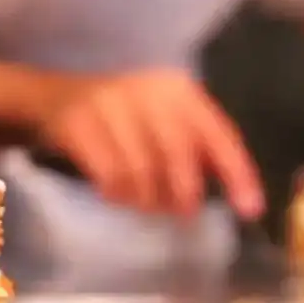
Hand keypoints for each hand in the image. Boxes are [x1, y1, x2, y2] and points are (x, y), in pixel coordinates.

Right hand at [36, 69, 264, 218]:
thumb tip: (240, 194)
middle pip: (179, 152)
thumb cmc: (122, 118)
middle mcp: (147, 90)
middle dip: (184, 191)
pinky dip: (116, 193)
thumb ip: (198, 149)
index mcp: (178, 89)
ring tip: (143, 204)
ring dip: (146, 197)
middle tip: (182, 213)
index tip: (250, 209)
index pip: (217, 133)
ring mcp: (108, 105)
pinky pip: (108, 173)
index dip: (238, 173)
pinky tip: (116, 196)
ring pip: (141, 168)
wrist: (53, 99)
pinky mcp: (78, 124)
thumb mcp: (163, 122)